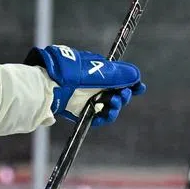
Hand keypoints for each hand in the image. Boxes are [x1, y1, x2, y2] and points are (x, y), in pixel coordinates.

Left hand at [26, 44, 145, 126]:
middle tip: (122, 96)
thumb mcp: (98, 70)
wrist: (49, 84)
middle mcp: (93, 85)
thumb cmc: (71, 72)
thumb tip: (136, 76)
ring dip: (115, 107)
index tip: (140, 87)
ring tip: (113, 104)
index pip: (119, 79)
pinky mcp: (80, 112)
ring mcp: (87, 99)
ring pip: (108, 107)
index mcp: (98, 71)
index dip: (130, 84)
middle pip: (116, 94)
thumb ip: (118, 74)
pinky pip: (97, 118)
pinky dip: (104, 117)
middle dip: (123, 95)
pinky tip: (105, 114)